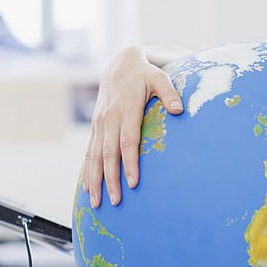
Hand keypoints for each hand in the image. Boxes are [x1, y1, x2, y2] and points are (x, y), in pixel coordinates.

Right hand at [82, 46, 183, 206]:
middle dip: (110, 179)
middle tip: (115, 201)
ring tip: (97, 203)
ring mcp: (99, 124)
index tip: (133, 183)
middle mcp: (108, 118)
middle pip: (108, 154)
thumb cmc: (144, 73)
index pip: (127, 141)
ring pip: (94, 156)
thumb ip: (169, 92)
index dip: (129, 163)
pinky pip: (88, 152)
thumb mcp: (159, 77)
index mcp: (125, 109)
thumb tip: (179, 109)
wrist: (119, 64)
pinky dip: (87, 171)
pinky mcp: (95, 127)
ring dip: (95, 180)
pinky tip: (88, 188)